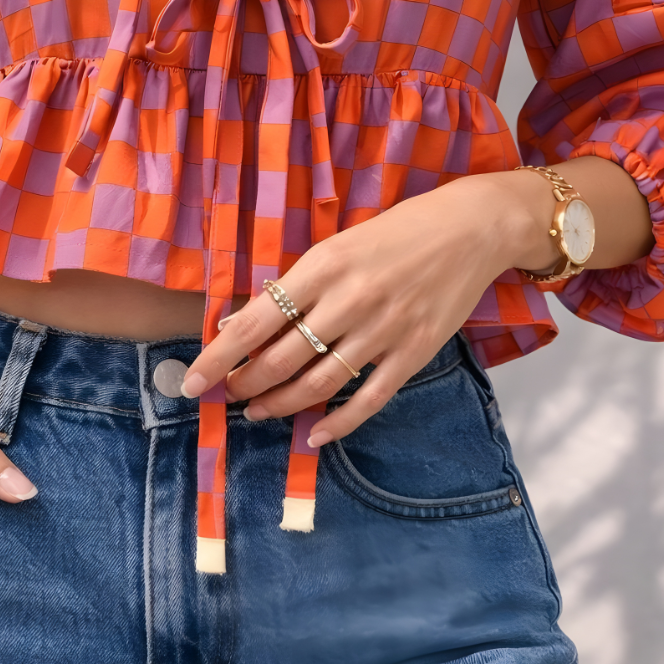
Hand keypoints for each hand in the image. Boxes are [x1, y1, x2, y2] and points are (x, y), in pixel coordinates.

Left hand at [184, 153, 657, 445]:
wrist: (472, 228)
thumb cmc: (398, 231)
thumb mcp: (338, 244)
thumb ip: (296, 285)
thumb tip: (243, 321)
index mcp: (323, 266)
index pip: (256, 321)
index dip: (219, 357)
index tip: (192, 381)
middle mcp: (349, 300)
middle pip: (281, 360)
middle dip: (245, 385)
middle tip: (227, 396)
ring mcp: (384, 330)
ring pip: (318, 384)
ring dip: (281, 405)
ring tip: (258, 412)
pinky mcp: (414, 352)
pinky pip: (369, 399)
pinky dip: (338, 423)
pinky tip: (315, 434)